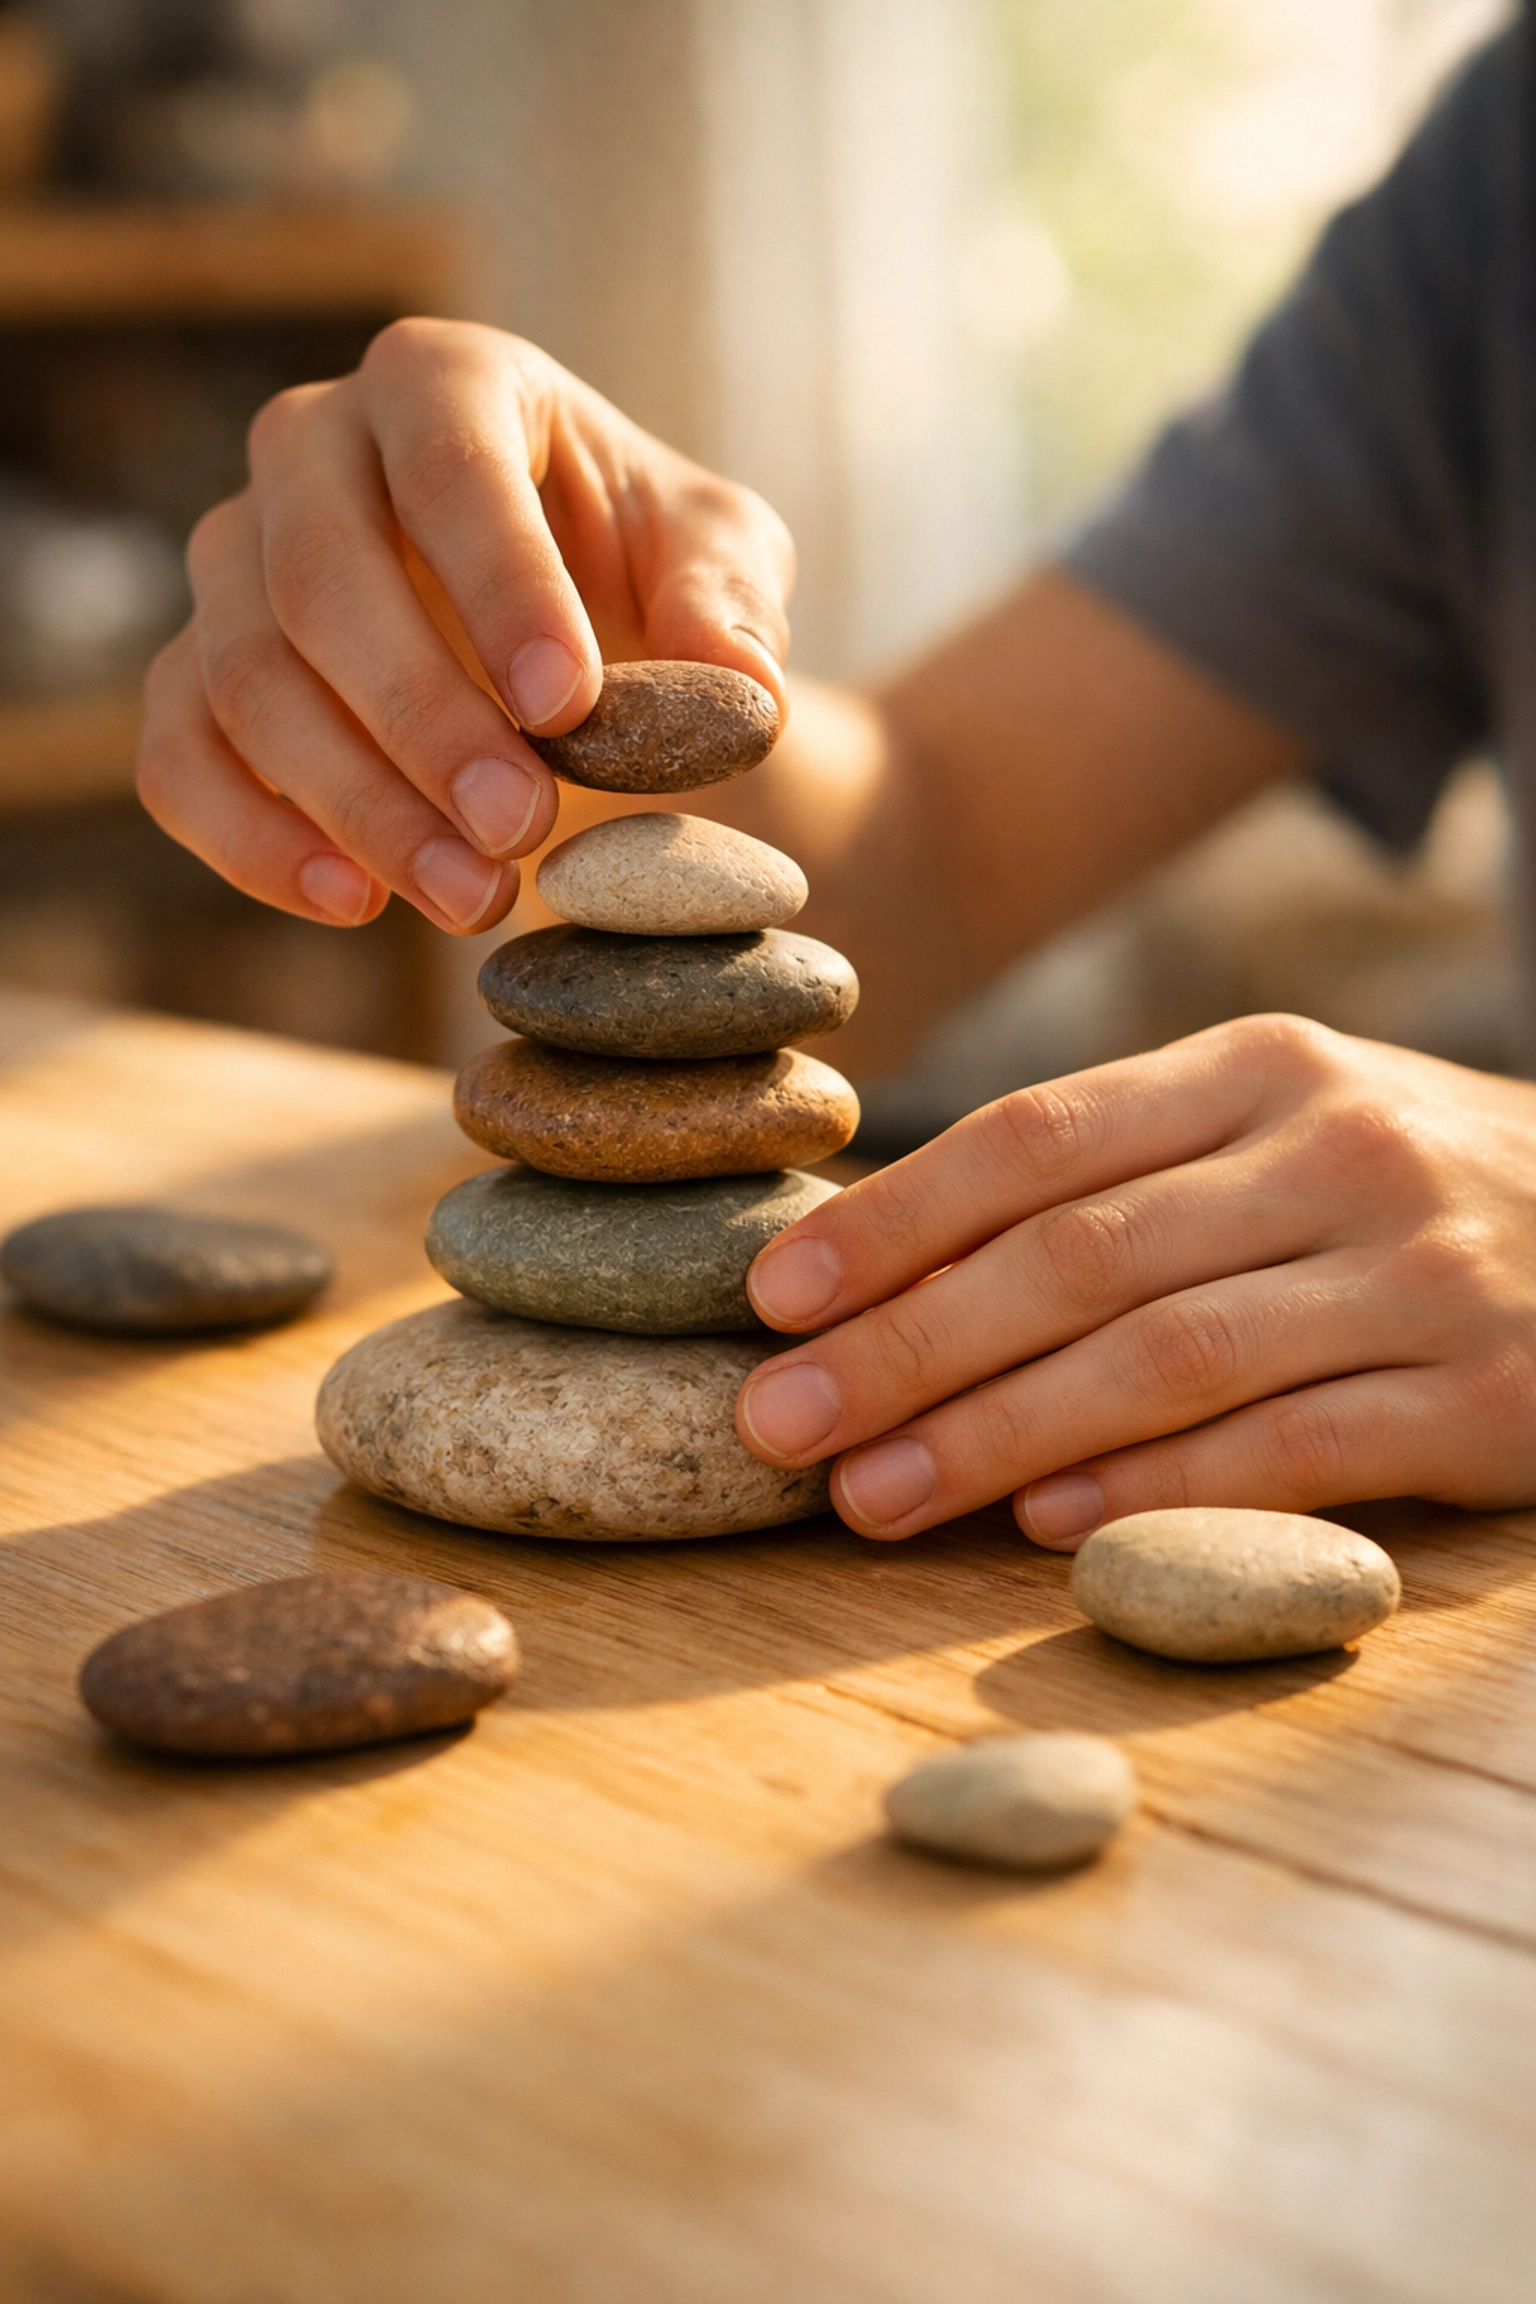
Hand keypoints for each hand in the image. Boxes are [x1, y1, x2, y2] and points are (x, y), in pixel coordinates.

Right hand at [137, 320, 792, 932]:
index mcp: (445, 383)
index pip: (451, 467)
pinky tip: (356, 903)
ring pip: (243, 676)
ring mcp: (234, 560)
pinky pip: (180, 757)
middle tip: (525, 827)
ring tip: (475, 895)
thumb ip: (729, 602)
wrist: (579, 656)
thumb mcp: (717, 566)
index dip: (502, 587)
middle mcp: (311, 447)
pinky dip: (255, 841)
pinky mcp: (197, 673)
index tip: (568, 706)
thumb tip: (742, 683)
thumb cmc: (641, 577)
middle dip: (422, 718)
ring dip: (358, 802)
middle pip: (317, 576)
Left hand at [735, 1015, 1535, 1542]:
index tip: (775, 1297)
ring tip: (875, 1494)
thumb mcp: (1275, 1128)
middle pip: (1080, 1252)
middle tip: (780, 1420)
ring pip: (1168, 1355)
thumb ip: (1116, 1174)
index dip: (896, 1219)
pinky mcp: (1487, 1395)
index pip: (1038, 1134)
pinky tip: (1047, 1524)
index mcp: (1258, 1069)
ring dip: (999, 1432)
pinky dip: (1160, 1486)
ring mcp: (1418, 1271)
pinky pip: (1293, 1448)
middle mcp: (1337, 1150)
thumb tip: (887, 1265)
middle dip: (909, 1342)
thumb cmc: (1394, 1193)